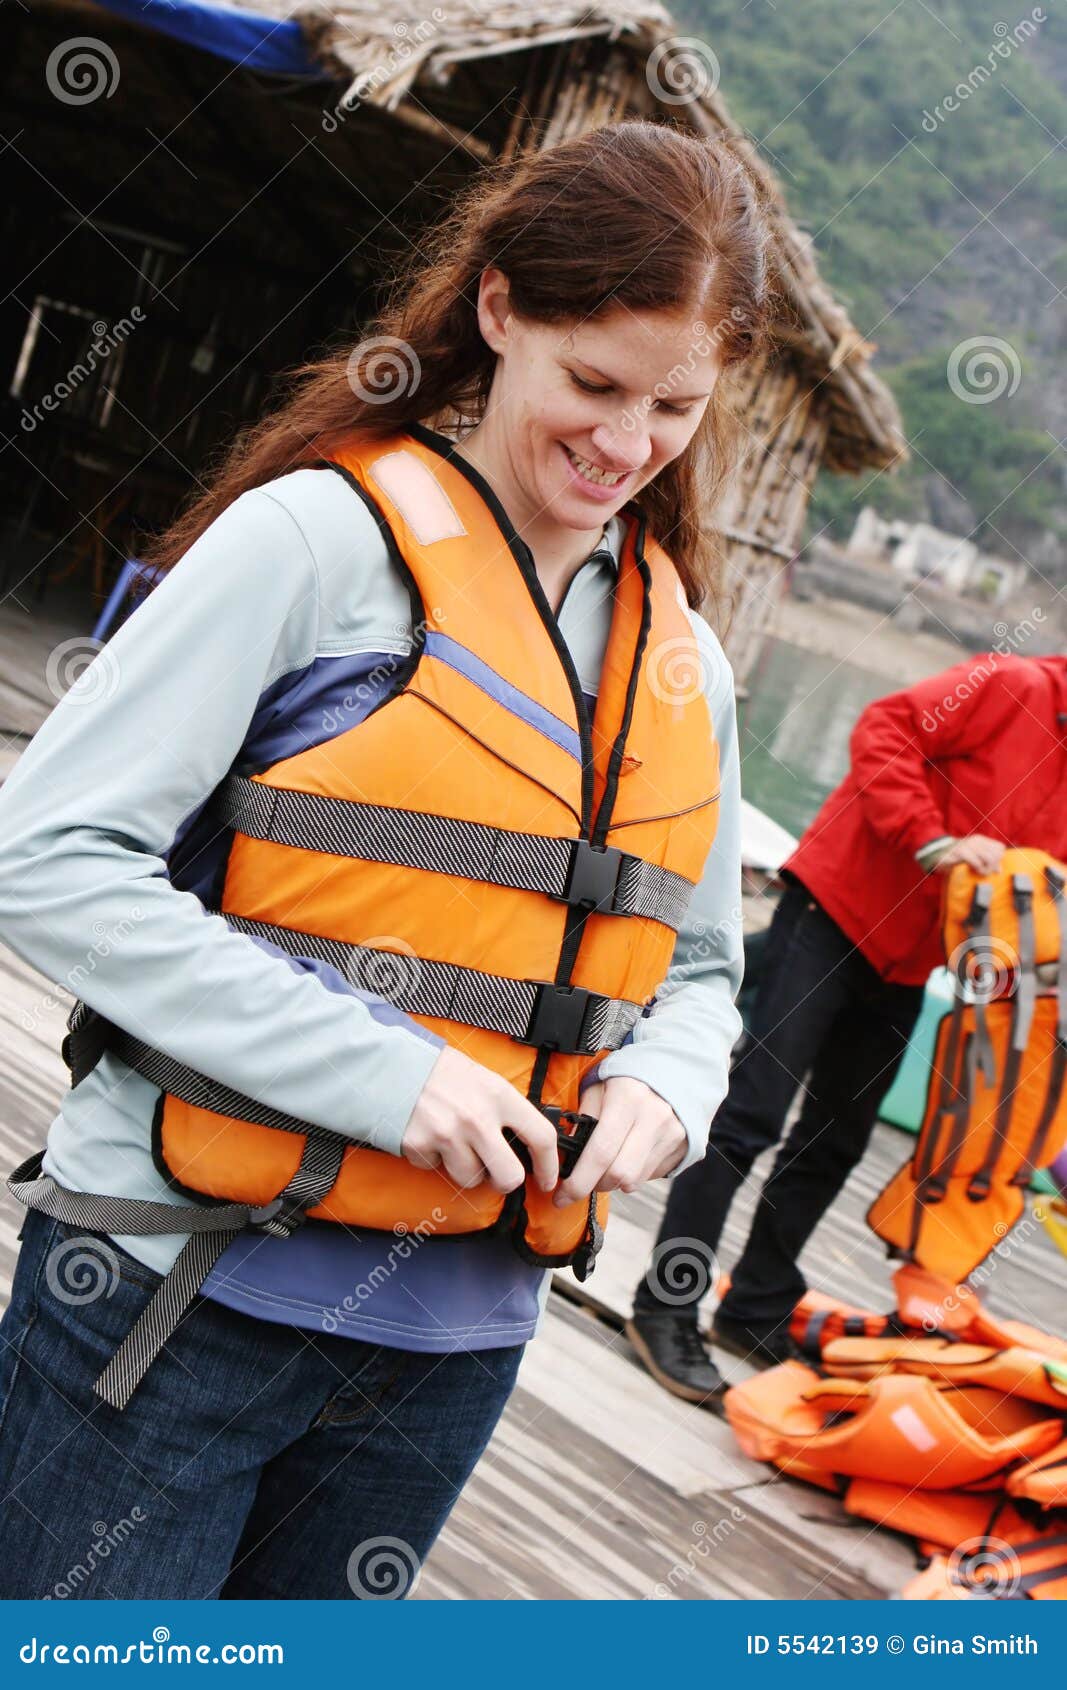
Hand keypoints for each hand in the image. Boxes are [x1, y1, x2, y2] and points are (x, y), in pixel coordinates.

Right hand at [402, 1045, 558, 1193]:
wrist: (393, 1063)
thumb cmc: (442, 1072)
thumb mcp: (485, 1080)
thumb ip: (506, 1110)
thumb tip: (528, 1143)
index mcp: (500, 1095)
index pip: (541, 1137)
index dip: (549, 1166)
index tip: (547, 1179)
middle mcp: (477, 1118)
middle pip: (509, 1175)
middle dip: (505, 1181)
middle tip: (497, 1174)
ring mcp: (447, 1134)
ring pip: (471, 1179)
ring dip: (465, 1168)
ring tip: (454, 1144)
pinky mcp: (420, 1146)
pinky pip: (435, 1169)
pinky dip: (433, 1158)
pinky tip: (429, 1136)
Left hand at [552, 1075, 686, 1207]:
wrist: (675, 1071)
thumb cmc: (627, 1081)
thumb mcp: (599, 1087)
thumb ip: (583, 1118)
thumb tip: (567, 1154)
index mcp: (628, 1098)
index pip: (601, 1152)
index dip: (578, 1181)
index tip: (562, 1196)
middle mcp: (654, 1117)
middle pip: (620, 1174)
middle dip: (595, 1185)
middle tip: (584, 1180)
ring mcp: (673, 1134)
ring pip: (635, 1181)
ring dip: (614, 1182)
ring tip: (607, 1164)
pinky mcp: (683, 1147)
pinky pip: (650, 1176)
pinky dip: (634, 1174)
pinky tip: (629, 1156)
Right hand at [933, 834, 1005, 875]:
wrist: (936, 855)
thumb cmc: (956, 859)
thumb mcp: (973, 857)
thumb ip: (986, 862)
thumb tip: (999, 871)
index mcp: (980, 840)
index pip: (1000, 848)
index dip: (998, 859)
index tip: (990, 867)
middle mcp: (975, 840)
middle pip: (996, 854)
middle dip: (992, 866)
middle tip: (983, 872)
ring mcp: (967, 845)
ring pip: (989, 858)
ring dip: (985, 869)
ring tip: (978, 871)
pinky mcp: (960, 852)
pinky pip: (976, 862)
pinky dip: (977, 868)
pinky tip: (972, 870)